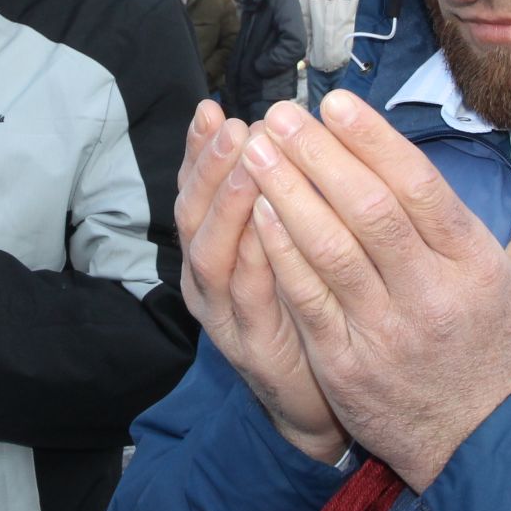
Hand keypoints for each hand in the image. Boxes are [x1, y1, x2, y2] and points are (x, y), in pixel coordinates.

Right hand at [175, 99, 345, 462]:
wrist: (317, 401)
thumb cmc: (306, 310)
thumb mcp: (284, 248)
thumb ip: (278, 199)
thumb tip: (284, 130)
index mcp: (213, 251)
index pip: (195, 191)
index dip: (198, 151)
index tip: (212, 109)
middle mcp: (207, 281)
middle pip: (193, 216)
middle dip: (209, 168)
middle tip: (232, 127)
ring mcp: (224, 316)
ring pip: (213, 254)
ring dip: (229, 205)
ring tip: (247, 164)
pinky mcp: (253, 349)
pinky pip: (250, 299)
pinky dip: (256, 259)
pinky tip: (270, 228)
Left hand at [241, 93, 510, 492]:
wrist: (479, 451)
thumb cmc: (502, 354)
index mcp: (475, 266)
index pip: (421, 189)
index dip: (375, 142)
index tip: (336, 103)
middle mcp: (430, 295)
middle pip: (369, 212)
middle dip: (320, 156)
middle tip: (281, 112)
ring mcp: (384, 332)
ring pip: (330, 251)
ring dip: (287, 195)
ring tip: (254, 150)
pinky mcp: (345, 365)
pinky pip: (307, 300)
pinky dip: (280, 254)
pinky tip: (255, 213)